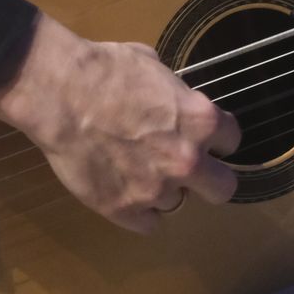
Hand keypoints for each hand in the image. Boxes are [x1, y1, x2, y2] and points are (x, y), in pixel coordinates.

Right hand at [0, 13, 241, 233]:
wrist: (61, 93)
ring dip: (163, 190)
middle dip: (210, 179)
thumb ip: (176, 96)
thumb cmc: (107, 69)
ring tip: (136, 170)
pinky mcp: (123, 209)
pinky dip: (138, 212)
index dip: (218, 139)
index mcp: (202, 121)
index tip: (206, 138)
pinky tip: (123, 191)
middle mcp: (187, 160)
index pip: (232, 140)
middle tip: (190, 171)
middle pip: (224, 188)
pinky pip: (147, 224)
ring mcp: (155, 189)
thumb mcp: (157, 69)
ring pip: (177, 204)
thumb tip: (175, 102)